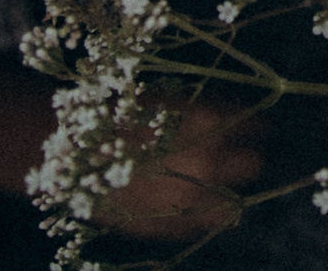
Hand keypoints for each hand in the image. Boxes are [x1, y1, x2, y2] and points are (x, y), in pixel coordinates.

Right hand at [95, 98, 264, 240]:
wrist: (68, 148)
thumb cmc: (116, 114)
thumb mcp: (166, 101)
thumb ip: (204, 112)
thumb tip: (232, 117)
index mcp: (207, 125)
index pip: (254, 127)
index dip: (256, 126)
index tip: (258, 127)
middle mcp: (205, 163)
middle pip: (251, 165)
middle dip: (246, 156)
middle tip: (239, 152)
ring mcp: (187, 199)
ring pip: (231, 204)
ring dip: (228, 191)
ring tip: (218, 183)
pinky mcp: (166, 225)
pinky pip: (199, 223)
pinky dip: (200, 212)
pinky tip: (192, 201)